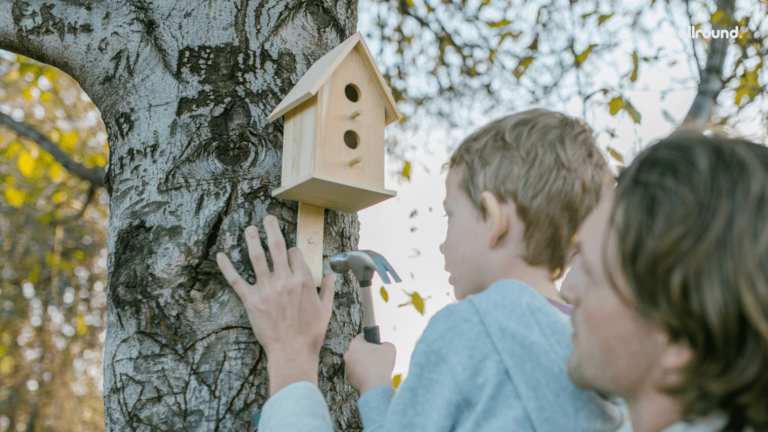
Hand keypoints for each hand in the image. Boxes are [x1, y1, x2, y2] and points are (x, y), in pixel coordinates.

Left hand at [216, 215, 335, 395]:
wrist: (292, 352)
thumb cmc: (310, 333)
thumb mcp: (326, 310)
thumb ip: (328, 290)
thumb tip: (331, 276)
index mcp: (303, 280)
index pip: (295, 254)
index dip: (292, 250)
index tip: (289, 251)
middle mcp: (284, 280)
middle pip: (277, 247)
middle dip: (272, 229)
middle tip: (267, 218)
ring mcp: (267, 289)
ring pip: (257, 257)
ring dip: (252, 239)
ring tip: (249, 229)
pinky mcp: (251, 300)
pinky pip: (236, 280)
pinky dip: (226, 267)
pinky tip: (221, 255)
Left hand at [344, 334, 395, 395]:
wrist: (376, 386)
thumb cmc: (382, 365)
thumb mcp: (389, 347)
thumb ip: (384, 343)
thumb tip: (382, 346)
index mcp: (355, 344)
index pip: (361, 337)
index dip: (370, 339)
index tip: (375, 343)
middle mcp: (348, 354)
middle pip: (358, 350)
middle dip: (366, 352)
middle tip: (376, 356)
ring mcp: (347, 367)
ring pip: (356, 362)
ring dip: (364, 363)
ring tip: (375, 367)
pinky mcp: (349, 378)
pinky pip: (357, 373)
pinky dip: (363, 373)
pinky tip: (372, 375)